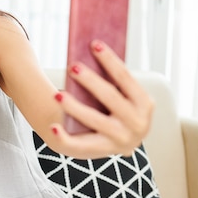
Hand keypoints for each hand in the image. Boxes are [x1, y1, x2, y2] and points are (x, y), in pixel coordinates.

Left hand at [51, 40, 153, 157]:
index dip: (110, 60)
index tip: (94, 44)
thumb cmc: (114, 109)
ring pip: (95, 121)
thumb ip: (112, 78)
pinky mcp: (100, 153)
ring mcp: (120, 141)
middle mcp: (138, 125)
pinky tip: (53, 128)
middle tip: (73, 66)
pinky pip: (79, 146)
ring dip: (75, 107)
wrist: (115, 141)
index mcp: (145, 104)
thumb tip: (92, 48)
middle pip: (110, 98)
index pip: (125, 78)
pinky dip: (65, 137)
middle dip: (91, 81)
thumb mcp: (122, 95)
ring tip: (57, 95)